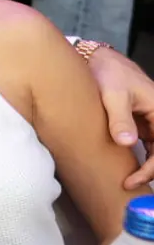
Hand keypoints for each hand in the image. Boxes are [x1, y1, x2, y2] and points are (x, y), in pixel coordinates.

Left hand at [87, 47, 153, 187]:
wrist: (96, 59)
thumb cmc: (108, 73)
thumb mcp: (113, 95)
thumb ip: (120, 118)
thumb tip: (126, 143)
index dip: (152, 168)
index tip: (133, 180)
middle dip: (150, 170)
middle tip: (129, 184)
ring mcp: (150, 119)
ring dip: (145, 165)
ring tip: (127, 180)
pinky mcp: (138, 121)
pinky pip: (145, 142)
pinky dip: (138, 156)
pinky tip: (126, 166)